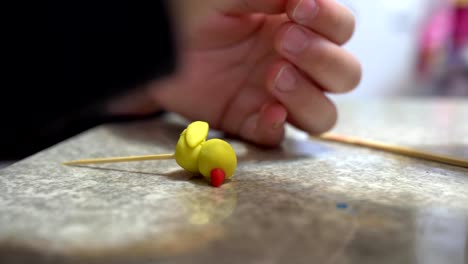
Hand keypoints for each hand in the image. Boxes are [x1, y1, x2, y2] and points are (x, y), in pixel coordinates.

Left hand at [150, 0, 360, 146]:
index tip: (298, 9)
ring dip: (308, 96)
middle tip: (283, 41)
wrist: (150, 41)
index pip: (341, 28)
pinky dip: (278, 127)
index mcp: (295, 25)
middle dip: (322, 59)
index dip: (330, 21)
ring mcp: (273, 96)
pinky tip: (268, 109)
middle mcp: (293, 63)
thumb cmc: (189, 9)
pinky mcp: (248, 121)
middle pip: (344, 75)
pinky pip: (278, 137)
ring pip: (323, 114)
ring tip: (274, 74)